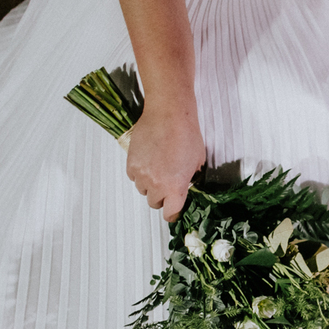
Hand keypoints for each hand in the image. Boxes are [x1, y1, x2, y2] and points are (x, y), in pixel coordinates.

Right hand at [125, 96, 205, 221]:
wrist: (168, 115)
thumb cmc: (185, 134)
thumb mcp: (197, 162)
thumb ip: (189, 178)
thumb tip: (184, 183)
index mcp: (175, 187)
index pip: (170, 214)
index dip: (172, 213)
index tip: (173, 211)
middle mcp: (156, 184)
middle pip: (155, 203)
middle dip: (161, 197)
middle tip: (167, 184)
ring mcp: (141, 175)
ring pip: (143, 190)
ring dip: (150, 184)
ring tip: (159, 168)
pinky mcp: (131, 164)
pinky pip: (134, 177)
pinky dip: (140, 173)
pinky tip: (149, 161)